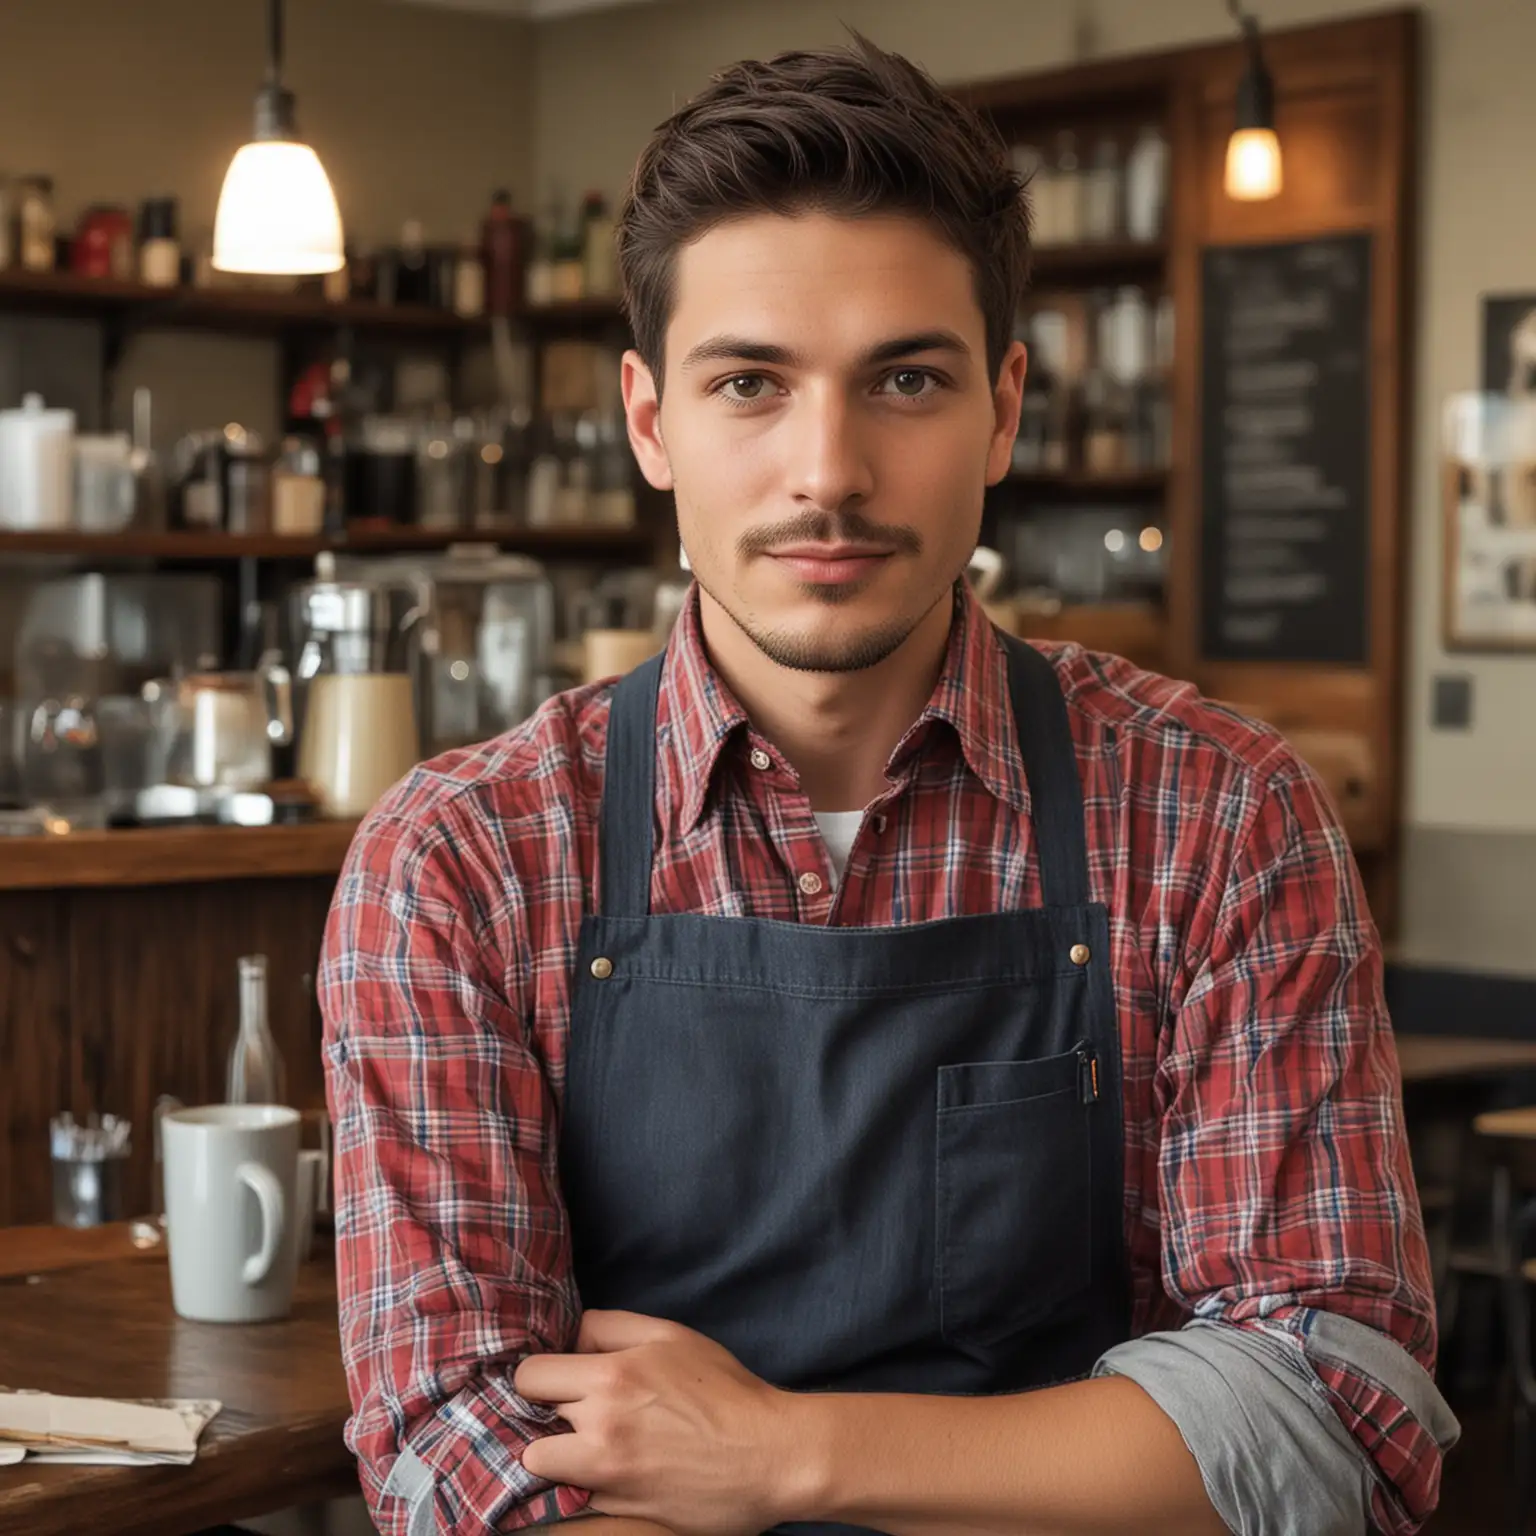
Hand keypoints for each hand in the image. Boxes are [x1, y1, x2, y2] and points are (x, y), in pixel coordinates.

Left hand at [515, 1310, 799, 1535]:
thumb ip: (613, 1327)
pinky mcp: (617, 1512)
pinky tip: (614, 1475)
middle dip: (550, 1412)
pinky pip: (574, 1497)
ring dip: (557, 1454)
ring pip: (540, 1463)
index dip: (544, 1375)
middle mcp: (600, 1427)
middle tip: (580, 1412)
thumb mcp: (672, 1336)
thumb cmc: (726, 1390)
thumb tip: (573, 1341)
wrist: (770, 1456)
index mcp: (612, 1376)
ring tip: (587, 1447)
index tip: (562, 1380)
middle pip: (530, 1419)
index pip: (530, 1375)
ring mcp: (606, 1476)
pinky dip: (584, 1486)